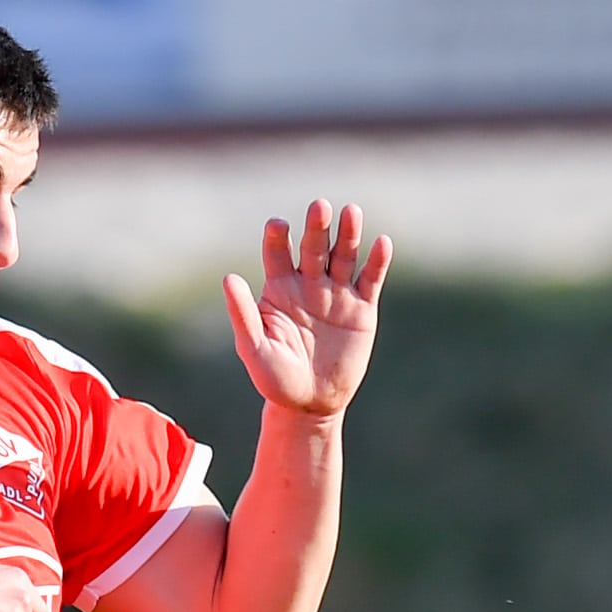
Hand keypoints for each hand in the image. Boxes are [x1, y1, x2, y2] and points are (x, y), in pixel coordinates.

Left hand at [224, 201, 390, 418]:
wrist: (311, 405)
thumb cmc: (276, 380)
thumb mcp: (255, 350)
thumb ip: (243, 314)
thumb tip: (229, 278)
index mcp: (280, 288)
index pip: (278, 252)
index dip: (278, 237)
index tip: (279, 225)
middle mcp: (309, 283)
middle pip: (314, 246)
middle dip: (317, 227)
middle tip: (320, 206)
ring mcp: (337, 294)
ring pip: (344, 256)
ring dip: (348, 234)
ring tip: (352, 212)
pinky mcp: (362, 309)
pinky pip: (370, 280)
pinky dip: (377, 261)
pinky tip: (382, 243)